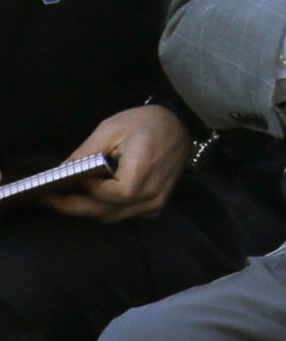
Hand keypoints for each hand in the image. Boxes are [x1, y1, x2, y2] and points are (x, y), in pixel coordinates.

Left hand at [39, 106, 191, 222]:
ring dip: (87, 210)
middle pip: (104, 212)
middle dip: (73, 207)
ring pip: (110, 217)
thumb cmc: (147, 123)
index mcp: (142, 173)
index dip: (84, 191)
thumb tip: (58, 174)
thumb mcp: (111, 129)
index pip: (105, 196)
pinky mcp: (155, 207)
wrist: (182, 125)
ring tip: (65, 198)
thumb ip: (85, 153)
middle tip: (48, 200)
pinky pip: (122, 216)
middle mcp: (150, 195)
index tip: (62, 183)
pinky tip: (94, 198)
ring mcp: (154, 204)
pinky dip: (105, 210)